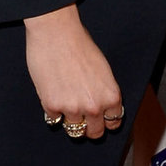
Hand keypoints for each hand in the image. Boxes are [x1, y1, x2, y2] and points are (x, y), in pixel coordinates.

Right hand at [24, 4, 123, 139]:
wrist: (56, 33)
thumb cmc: (79, 44)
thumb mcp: (103, 69)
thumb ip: (102, 90)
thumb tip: (99, 104)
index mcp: (111, 96)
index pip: (113, 122)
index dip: (106, 121)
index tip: (101, 120)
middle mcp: (94, 106)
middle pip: (95, 132)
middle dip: (89, 127)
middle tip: (82, 118)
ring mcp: (72, 108)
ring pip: (73, 129)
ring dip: (70, 118)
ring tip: (66, 102)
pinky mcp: (52, 106)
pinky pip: (54, 119)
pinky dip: (53, 110)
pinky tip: (53, 93)